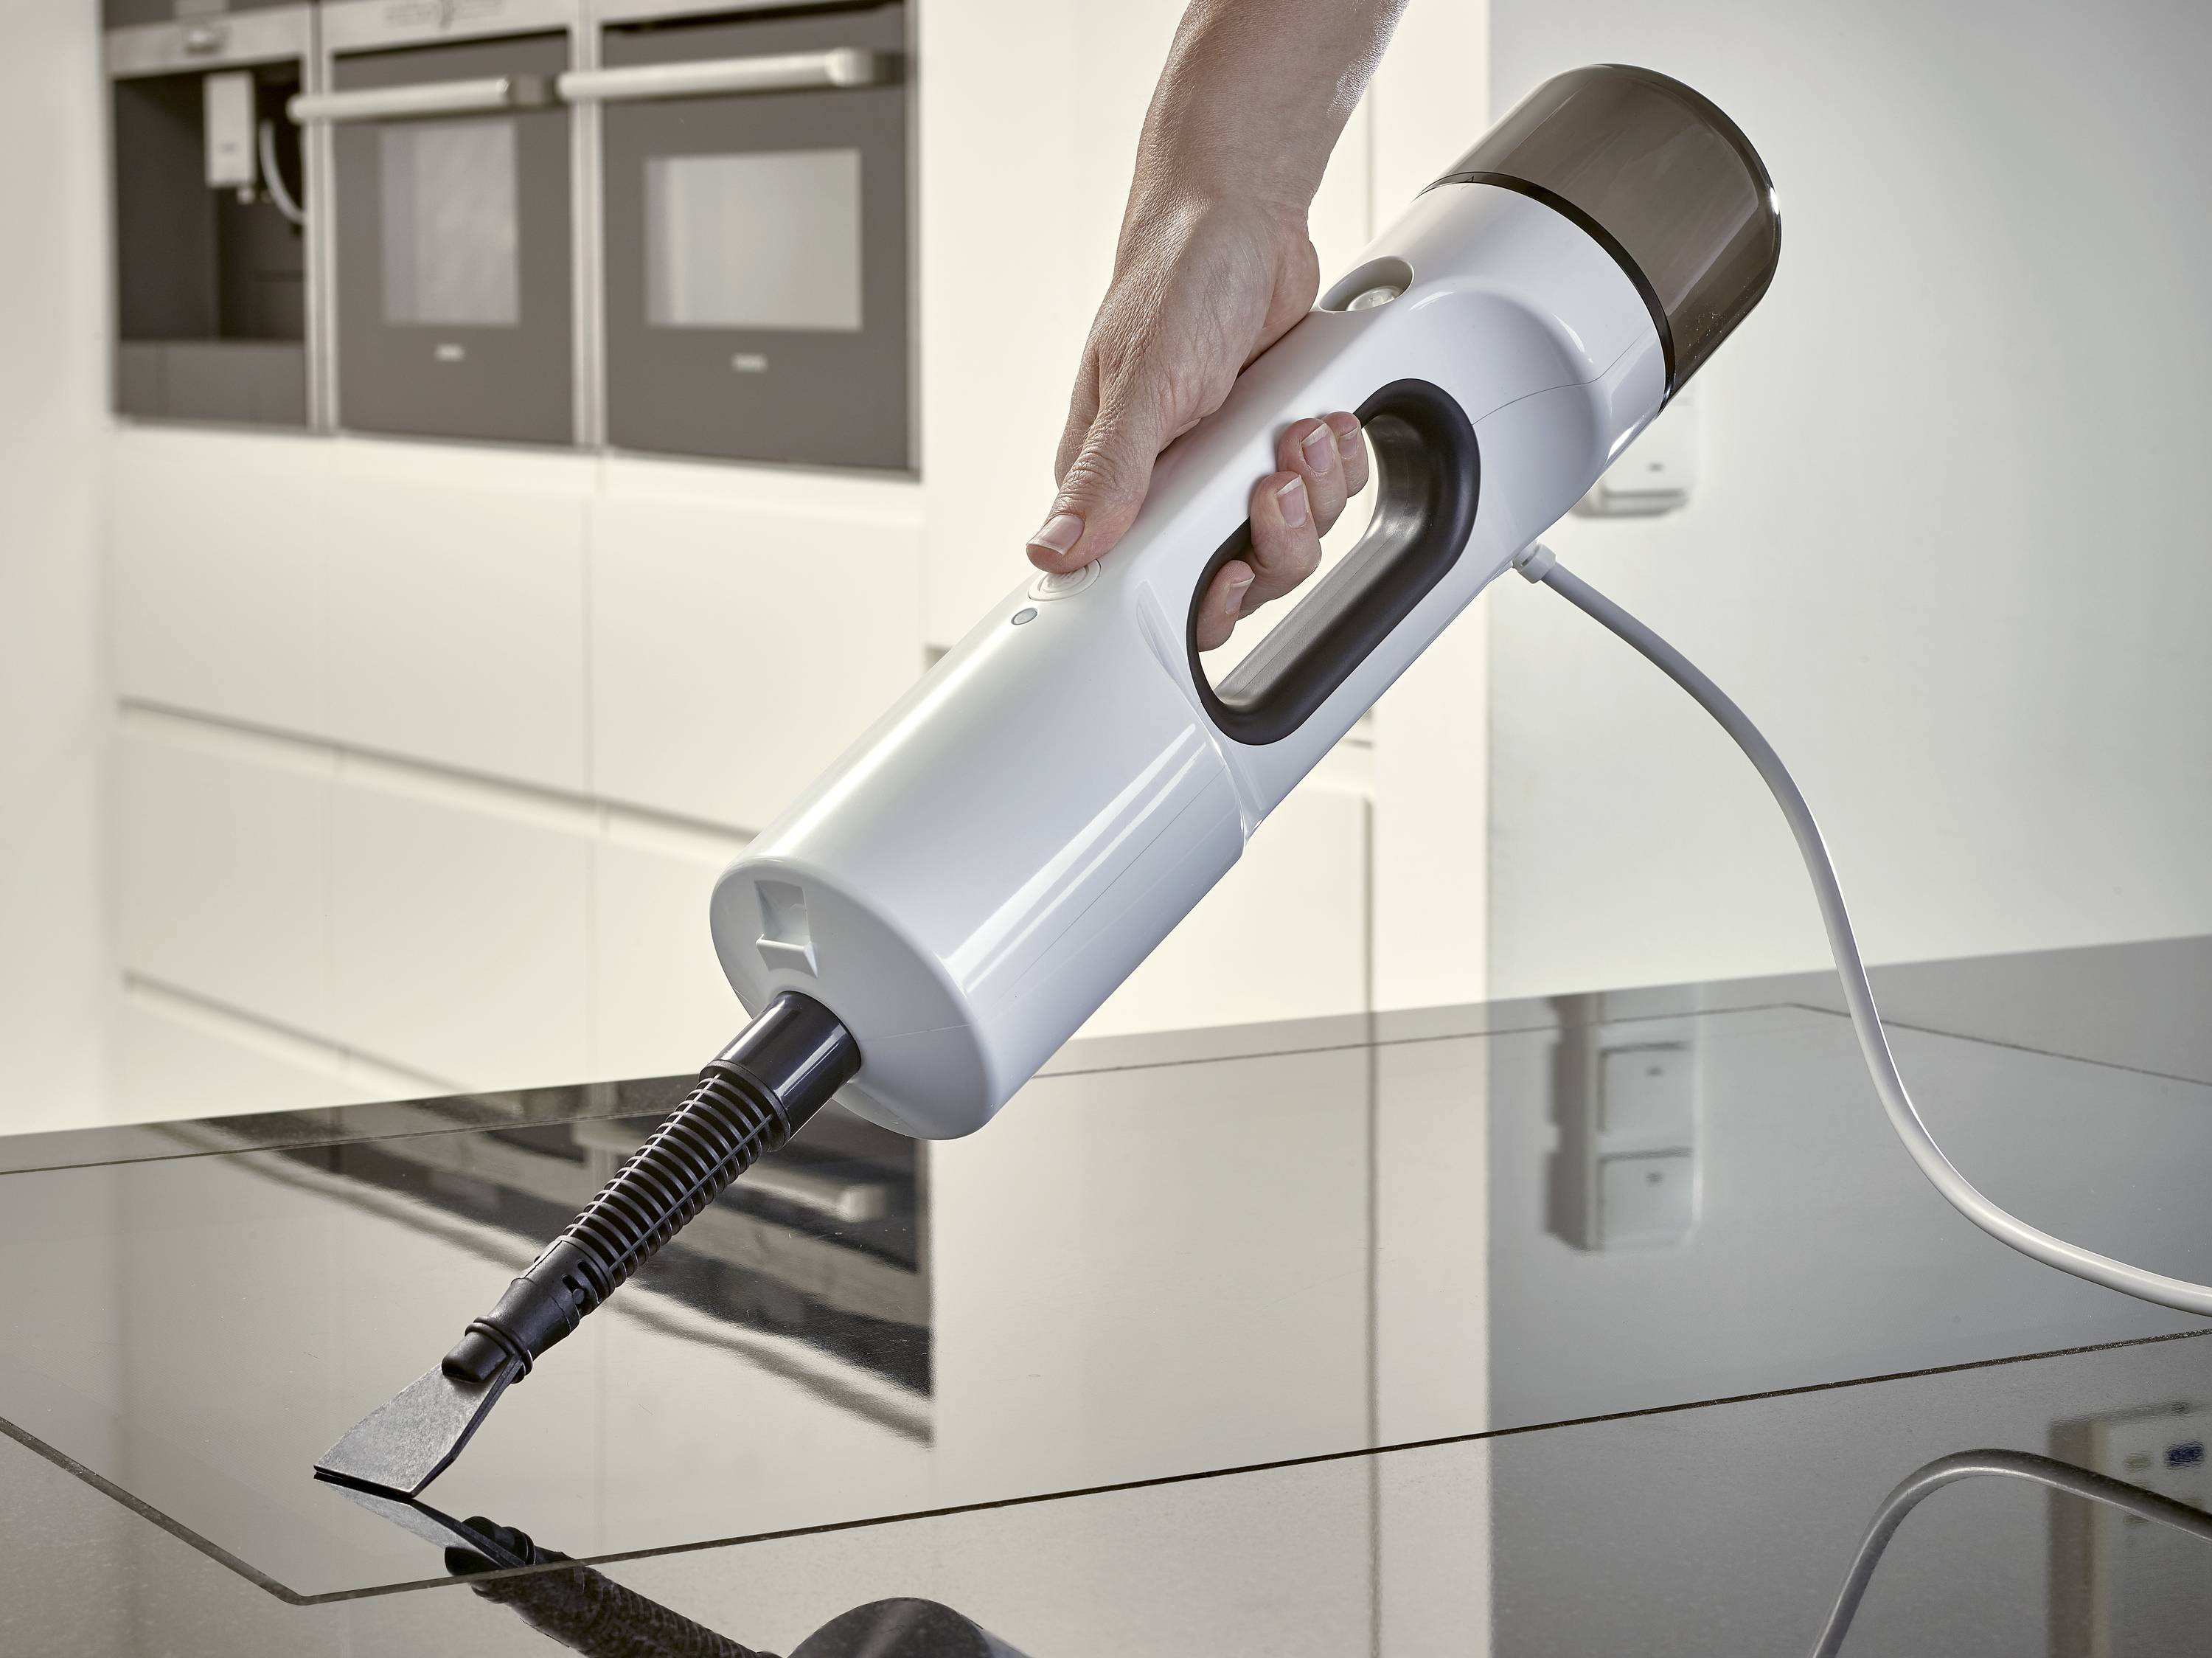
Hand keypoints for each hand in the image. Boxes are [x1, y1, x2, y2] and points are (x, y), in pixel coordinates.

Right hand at [1026, 195, 1370, 648]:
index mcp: (1113, 482)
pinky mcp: (1274, 447)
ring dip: (1312, 493)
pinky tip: (1321, 420)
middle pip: (1235, 578)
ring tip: (1301, 432)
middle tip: (1272, 483)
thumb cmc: (1174, 279)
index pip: (1142, 587)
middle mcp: (1169, 486)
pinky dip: (1335, 463)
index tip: (1229, 573)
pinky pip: (1322, 494)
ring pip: (1287, 541)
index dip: (1198, 602)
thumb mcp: (1141, 381)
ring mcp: (1227, 469)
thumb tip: (1055, 549)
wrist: (1243, 216)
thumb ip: (1106, 474)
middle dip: (1273, 538)